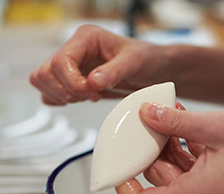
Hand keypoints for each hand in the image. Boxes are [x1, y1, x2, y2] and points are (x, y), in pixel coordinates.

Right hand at [30, 25, 167, 104]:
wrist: (154, 71)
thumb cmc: (146, 59)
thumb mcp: (134, 63)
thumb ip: (113, 72)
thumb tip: (92, 82)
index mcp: (86, 38)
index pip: (60, 61)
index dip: (73, 82)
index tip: (93, 92)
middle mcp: (75, 50)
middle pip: (45, 72)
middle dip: (66, 90)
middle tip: (90, 96)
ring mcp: (72, 66)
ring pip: (43, 80)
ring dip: (61, 95)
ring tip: (87, 97)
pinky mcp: (73, 81)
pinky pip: (50, 91)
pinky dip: (61, 100)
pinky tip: (82, 99)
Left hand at [116, 100, 223, 193]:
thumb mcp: (217, 125)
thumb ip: (176, 122)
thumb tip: (147, 114)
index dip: (124, 187)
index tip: (118, 163)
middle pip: (159, 182)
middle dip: (150, 150)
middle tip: (146, 119)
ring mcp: (214, 193)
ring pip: (176, 172)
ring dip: (169, 145)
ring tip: (169, 114)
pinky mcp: (222, 183)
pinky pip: (194, 168)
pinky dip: (186, 147)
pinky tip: (185, 122)